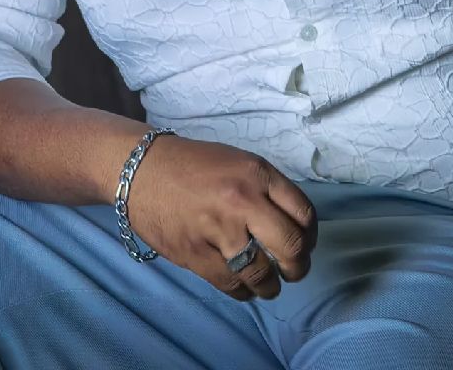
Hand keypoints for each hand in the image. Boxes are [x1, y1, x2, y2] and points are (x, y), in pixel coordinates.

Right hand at [123, 135, 317, 301]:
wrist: (142, 170)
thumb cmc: (193, 165)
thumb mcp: (238, 162)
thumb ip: (266, 189)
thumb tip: (294, 225)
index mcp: (256, 173)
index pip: (304, 213)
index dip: (311, 236)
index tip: (306, 244)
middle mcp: (242, 200)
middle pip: (292, 247)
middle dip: (299, 266)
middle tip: (294, 270)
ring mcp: (218, 230)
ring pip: (263, 274)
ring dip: (272, 285)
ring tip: (269, 283)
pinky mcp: (196, 256)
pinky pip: (233, 286)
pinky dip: (244, 291)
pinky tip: (244, 285)